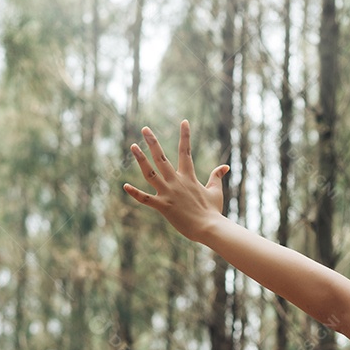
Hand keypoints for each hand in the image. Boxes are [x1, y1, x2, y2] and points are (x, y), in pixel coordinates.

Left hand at [123, 120, 229, 242]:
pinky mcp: (163, 206)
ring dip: (141, 160)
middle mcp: (177, 182)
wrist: (210, 227)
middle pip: (162, 158)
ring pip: (151, 173)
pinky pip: (146, 199)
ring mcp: (169, 193)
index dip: (185, 136)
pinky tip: (125, 186)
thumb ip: (216, 176)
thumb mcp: (215, 191)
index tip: (184, 121)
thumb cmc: (213, 211)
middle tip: (145, 128)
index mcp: (189, 177)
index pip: (186, 152)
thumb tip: (224, 166)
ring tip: (133, 146)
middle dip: (153, 142)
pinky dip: (135, 193)